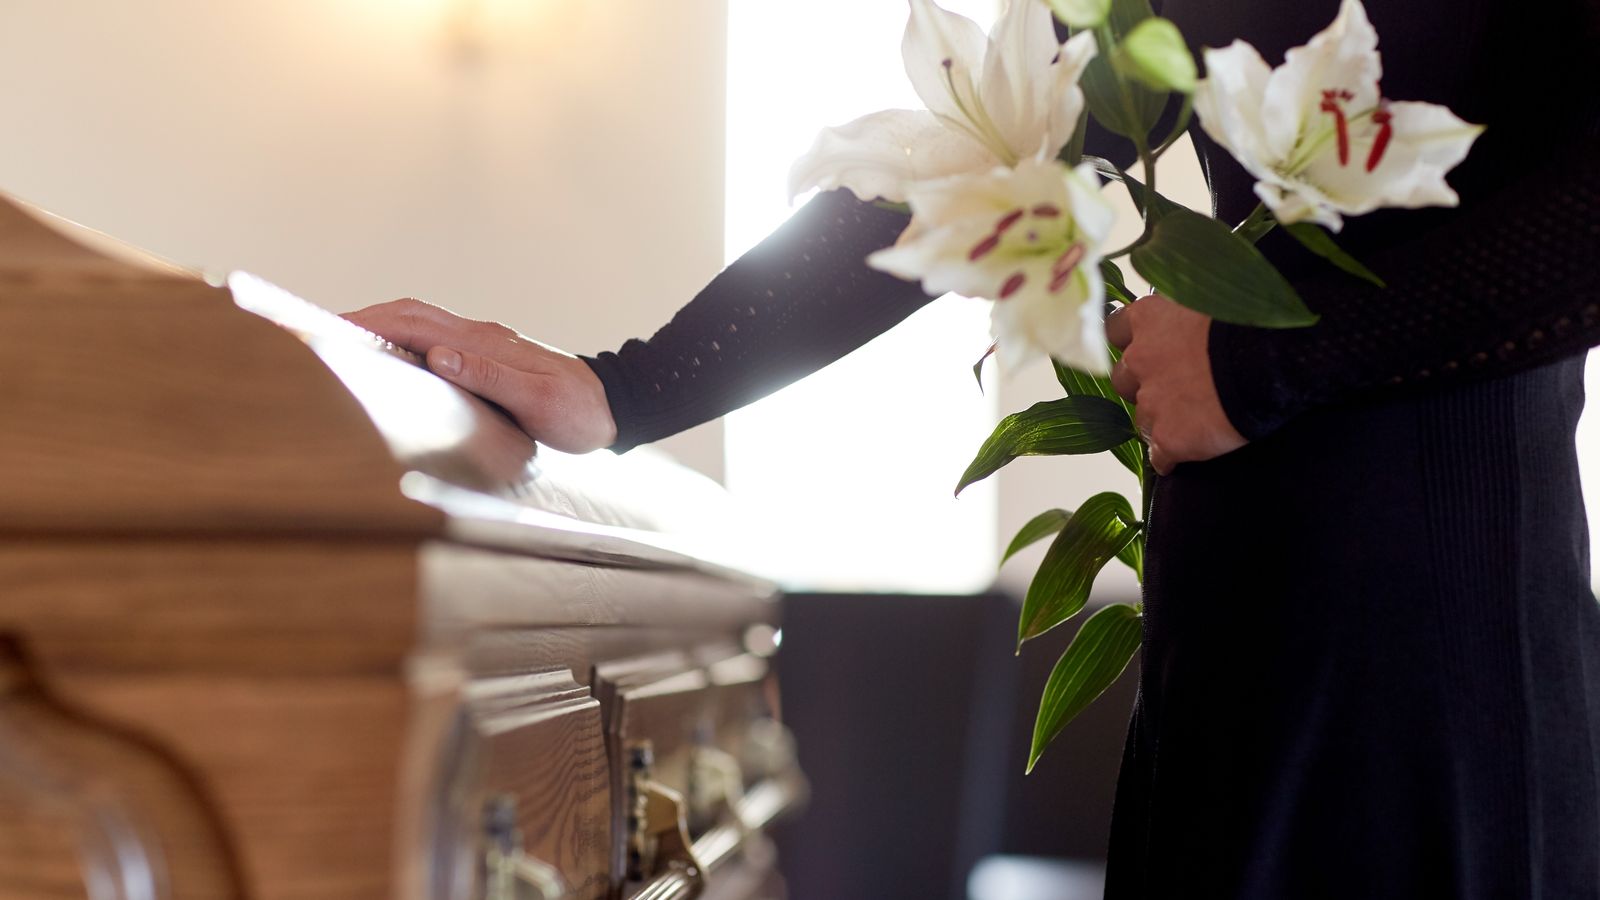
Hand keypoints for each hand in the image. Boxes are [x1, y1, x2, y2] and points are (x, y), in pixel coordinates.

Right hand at [343, 298, 617, 452]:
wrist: (615, 408)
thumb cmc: (579, 412)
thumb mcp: (538, 401)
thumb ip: (489, 377)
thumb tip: (438, 356)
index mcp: (484, 342)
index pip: (413, 322)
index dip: (369, 322)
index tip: (328, 326)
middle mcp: (479, 337)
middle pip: (409, 315)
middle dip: (363, 320)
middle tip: (317, 331)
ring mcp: (483, 345)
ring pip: (420, 325)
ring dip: (380, 328)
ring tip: (342, 344)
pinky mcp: (488, 359)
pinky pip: (435, 342)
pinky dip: (402, 344)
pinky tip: (389, 361)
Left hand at [1105, 293, 1245, 475]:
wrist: (1272, 359)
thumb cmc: (1251, 319)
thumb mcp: (1210, 299)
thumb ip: (1186, 311)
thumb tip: (1190, 320)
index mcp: (1149, 319)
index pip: (1116, 330)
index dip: (1131, 342)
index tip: (1147, 347)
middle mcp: (1140, 360)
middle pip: (1123, 379)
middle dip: (1142, 385)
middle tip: (1176, 387)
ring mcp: (1151, 402)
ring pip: (1142, 419)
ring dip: (1159, 421)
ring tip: (1191, 422)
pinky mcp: (1168, 439)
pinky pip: (1159, 456)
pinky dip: (1170, 457)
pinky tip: (1186, 456)